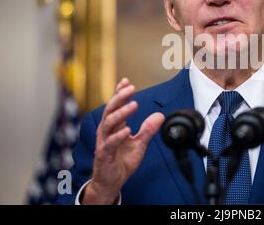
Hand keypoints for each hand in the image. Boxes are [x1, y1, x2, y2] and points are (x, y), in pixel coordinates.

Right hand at [82, 78, 164, 203]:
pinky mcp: (104, 154)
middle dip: (120, 97)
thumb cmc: (122, 161)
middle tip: (130, 88)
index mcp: (114, 126)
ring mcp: (104, 142)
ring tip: (133, 105)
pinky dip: (118, 135)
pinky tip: (127, 130)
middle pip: (110, 110)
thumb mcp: (139, 144)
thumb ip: (148, 129)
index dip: (119, 93)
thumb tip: (160, 115)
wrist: (112, 182)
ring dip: (121, 113)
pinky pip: (110, 143)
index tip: (126, 81)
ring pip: (109, 123)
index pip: (116, 106)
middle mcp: (107, 131)